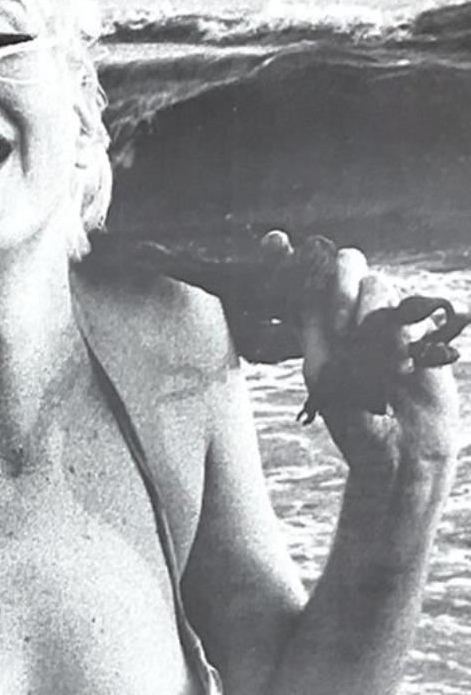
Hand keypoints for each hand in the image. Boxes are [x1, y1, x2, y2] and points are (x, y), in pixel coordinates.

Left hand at [288, 234, 459, 475]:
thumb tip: (322, 293)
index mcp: (317, 327)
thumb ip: (322, 334)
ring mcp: (387, 319)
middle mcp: (350, 316)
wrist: (402, 453)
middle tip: (341, 326)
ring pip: (378, 283)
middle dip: (339, 285)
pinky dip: (407, 329)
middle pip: (345, 265)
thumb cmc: (355, 421)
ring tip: (382, 365)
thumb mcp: (326, 376)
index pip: (302, 280)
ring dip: (373, 317)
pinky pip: (417, 305)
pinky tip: (406, 365)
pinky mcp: (422, 329)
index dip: (285, 256)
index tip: (273, 241)